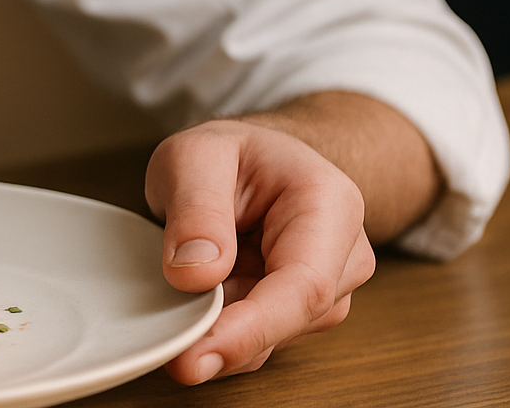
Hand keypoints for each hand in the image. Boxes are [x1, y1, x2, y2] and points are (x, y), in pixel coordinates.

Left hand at [144, 118, 376, 382]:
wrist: (253, 160)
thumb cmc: (231, 154)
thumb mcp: (195, 156)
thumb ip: (196, 208)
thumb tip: (195, 275)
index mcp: (329, 205)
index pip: (303, 285)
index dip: (252, 329)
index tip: (198, 355)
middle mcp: (342, 255)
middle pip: (290, 320)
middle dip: (225, 341)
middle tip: (167, 349)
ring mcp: (326, 289)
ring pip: (271, 339)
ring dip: (218, 333)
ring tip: (175, 297)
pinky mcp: (299, 313)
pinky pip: (256, 340)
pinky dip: (219, 333)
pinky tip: (191, 309)